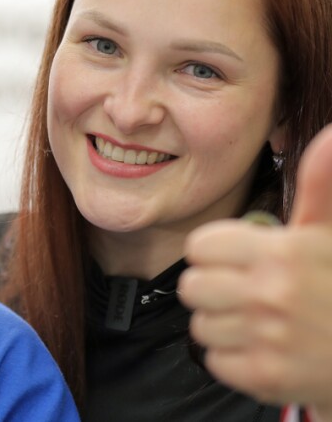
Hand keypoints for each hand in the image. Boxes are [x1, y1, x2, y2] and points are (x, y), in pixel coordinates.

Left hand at [180, 124, 331, 417]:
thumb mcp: (328, 235)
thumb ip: (321, 186)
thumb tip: (331, 134)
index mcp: (280, 253)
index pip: (200, 247)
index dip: (218, 254)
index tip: (243, 261)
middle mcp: (270, 295)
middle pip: (192, 287)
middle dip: (215, 289)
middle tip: (248, 293)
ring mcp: (267, 339)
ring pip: (200, 325)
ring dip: (225, 324)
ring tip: (261, 322)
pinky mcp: (265, 377)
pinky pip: (215, 360)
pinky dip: (234, 358)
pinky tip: (264, 349)